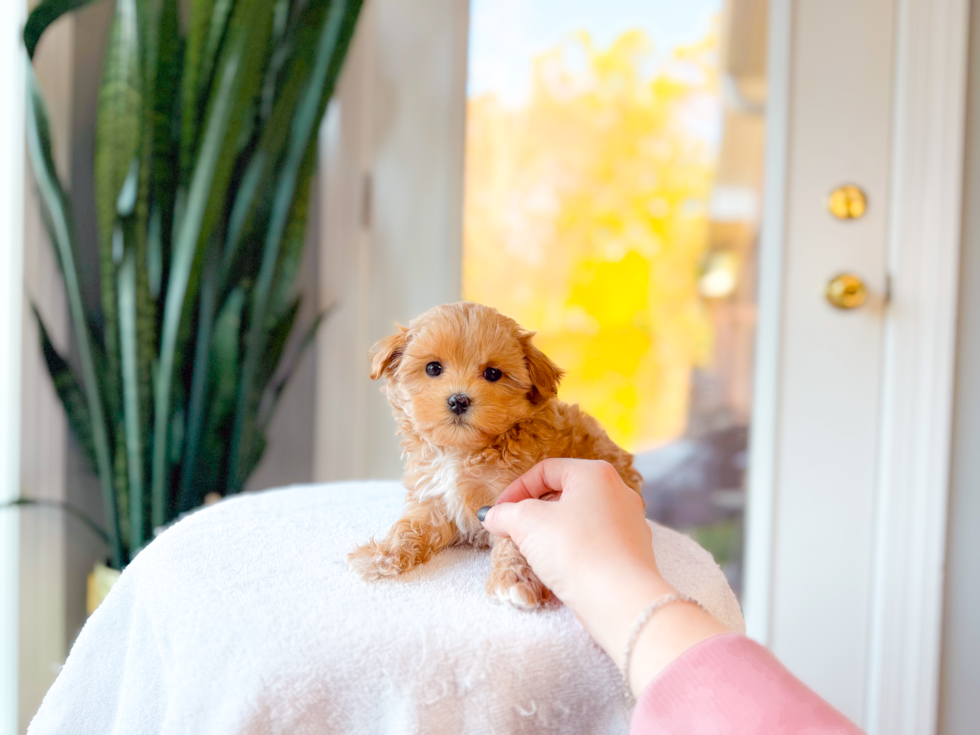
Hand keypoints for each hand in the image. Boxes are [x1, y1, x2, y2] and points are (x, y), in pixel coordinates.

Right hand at [481, 458, 726, 694]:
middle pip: (564, 493)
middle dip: (534, 511)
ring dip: (552, 531)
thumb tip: (492, 516)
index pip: (546, 470)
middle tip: (513, 531)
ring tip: (533, 551)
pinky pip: (595, 543)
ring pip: (580, 519)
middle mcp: (619, 492)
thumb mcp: (527, 524)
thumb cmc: (576, 551)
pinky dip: (573, 550)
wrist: (620, 601)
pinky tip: (560, 568)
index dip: (516, 489)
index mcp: (596, 474)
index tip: (499, 512)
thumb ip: (505, 514)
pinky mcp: (632, 553)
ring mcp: (630, 523)